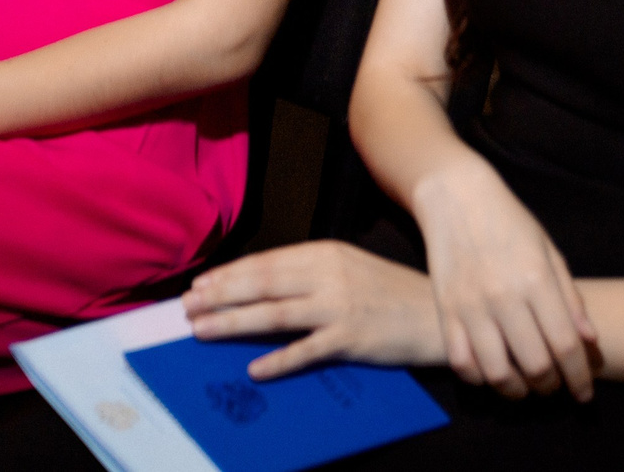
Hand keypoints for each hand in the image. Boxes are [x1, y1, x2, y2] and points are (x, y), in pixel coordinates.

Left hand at [184, 242, 447, 378]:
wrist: (436, 313)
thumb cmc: (388, 291)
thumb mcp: (347, 267)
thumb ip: (309, 272)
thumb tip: (261, 285)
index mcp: (325, 253)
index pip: (266, 262)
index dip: (229, 274)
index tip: (200, 284)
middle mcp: (328, 275)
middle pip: (263, 285)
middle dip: (220, 296)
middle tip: (187, 307)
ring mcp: (339, 306)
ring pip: (275, 315)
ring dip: (234, 323)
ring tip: (202, 331)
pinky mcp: (351, 337)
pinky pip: (307, 351)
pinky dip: (279, 361)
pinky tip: (254, 370)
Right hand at [410, 157, 598, 400]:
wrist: (456, 196)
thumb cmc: (510, 222)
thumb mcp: (549, 251)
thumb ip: (570, 298)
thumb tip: (589, 342)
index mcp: (536, 278)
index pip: (565, 345)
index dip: (579, 377)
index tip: (584, 393)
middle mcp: (504, 296)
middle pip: (535, 365)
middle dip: (551, 387)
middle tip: (556, 387)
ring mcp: (471, 305)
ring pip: (497, 373)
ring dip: (517, 391)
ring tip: (526, 386)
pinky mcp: (446, 310)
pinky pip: (461, 362)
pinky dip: (478, 378)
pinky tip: (492, 372)